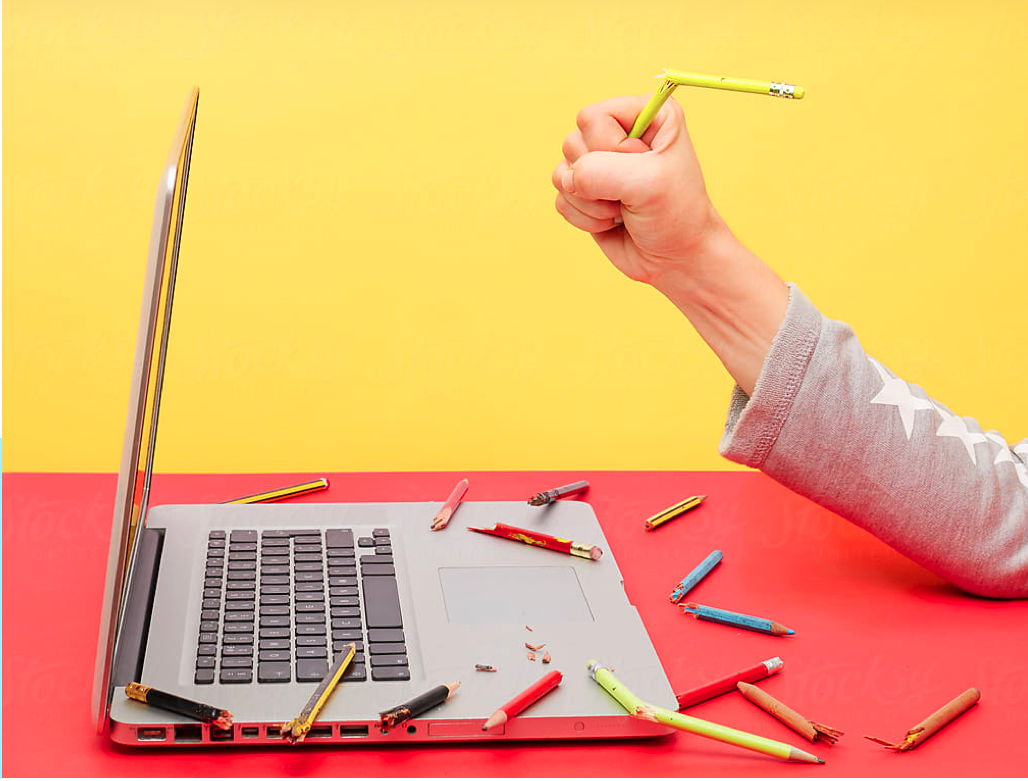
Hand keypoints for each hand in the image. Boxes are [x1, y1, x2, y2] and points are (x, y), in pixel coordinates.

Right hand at [552, 95, 725, 287]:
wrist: (676, 259)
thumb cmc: (676, 215)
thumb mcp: (647, 184)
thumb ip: (599, 172)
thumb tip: (566, 179)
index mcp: (645, 114)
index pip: (593, 117)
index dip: (610, 149)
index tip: (642, 169)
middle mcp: (620, 133)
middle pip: (573, 143)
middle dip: (600, 180)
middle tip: (632, 194)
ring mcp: (599, 164)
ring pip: (562, 174)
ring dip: (591, 203)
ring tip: (623, 210)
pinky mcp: (584, 193)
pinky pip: (561, 200)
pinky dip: (585, 218)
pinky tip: (612, 222)